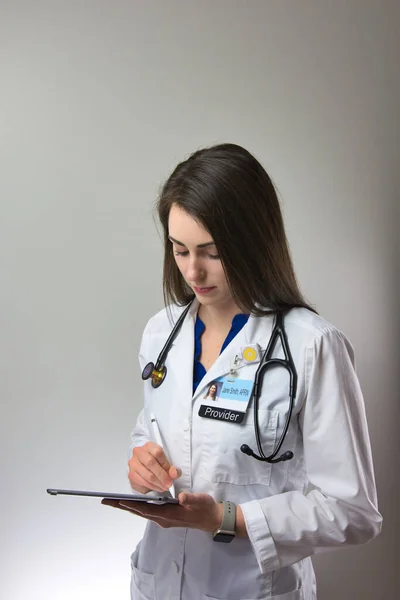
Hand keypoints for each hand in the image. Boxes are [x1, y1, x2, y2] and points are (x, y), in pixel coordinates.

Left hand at [102, 492, 222, 532]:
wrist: (212, 519)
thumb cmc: (206, 508)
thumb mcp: (201, 500)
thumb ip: (191, 499)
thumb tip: (181, 497)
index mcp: (170, 514)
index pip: (147, 509)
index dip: (133, 505)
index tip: (118, 500)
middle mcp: (163, 519)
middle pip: (139, 512)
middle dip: (122, 506)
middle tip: (106, 501)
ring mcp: (163, 519)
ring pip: (141, 513)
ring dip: (127, 507)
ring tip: (113, 501)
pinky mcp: (165, 517)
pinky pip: (146, 512)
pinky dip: (136, 507)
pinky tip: (131, 503)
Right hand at [128, 441, 180, 492]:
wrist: (144, 467)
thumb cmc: (156, 463)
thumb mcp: (166, 463)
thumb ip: (172, 468)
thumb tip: (174, 473)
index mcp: (149, 446)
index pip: (157, 452)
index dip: (165, 464)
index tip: (171, 474)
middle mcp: (139, 452)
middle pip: (150, 463)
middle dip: (162, 476)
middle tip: (169, 484)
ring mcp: (133, 463)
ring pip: (147, 474)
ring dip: (158, 483)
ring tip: (165, 487)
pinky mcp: (131, 474)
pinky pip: (142, 482)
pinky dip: (152, 487)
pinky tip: (158, 487)